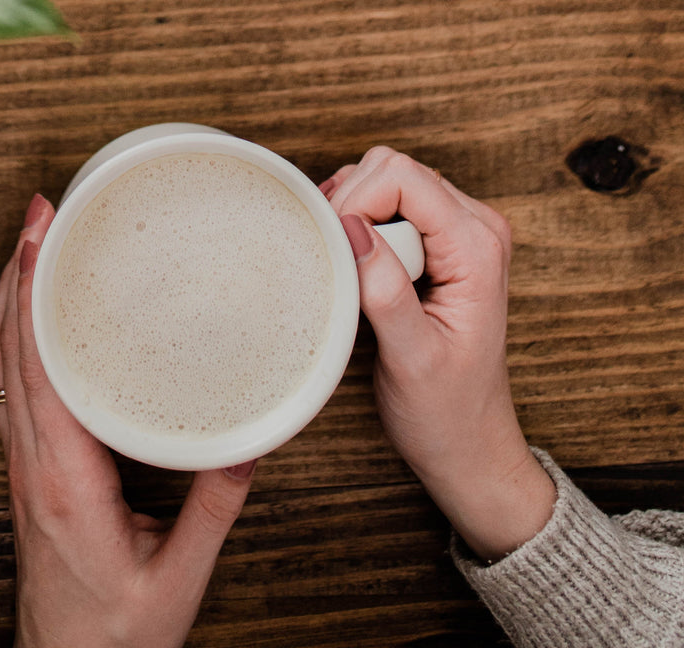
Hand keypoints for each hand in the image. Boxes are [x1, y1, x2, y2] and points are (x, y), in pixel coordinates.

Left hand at [0, 194, 255, 647]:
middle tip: (43, 214)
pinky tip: (35, 318)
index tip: (40, 239)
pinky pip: (12, 390)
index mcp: (66, 482)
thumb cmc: (113, 633)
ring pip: (2, 367)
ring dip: (12, 301)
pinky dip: (17, 339)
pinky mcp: (30, 471)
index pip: (37, 370)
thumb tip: (249, 440)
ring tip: (34, 244)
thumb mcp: (179, 575)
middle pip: (9, 352)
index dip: (32, 298)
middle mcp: (33, 465)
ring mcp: (24, 466)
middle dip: (18, 275)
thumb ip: (215, 507)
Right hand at [321, 148, 555, 560]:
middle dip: (352, 205)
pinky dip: (360, 226)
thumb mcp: (410, 357)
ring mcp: (459, 233)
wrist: (468, 440)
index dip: (355, 202)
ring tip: (346, 271)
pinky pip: (391, 206)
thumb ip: (384, 290)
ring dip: (354, 216)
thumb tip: (351, 228)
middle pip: (394, 169)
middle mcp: (476, 228)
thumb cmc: (445, 409)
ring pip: (388, 181)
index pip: (404, 177)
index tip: (330, 249)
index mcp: (477, 248)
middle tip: (334, 263)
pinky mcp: (440, 245)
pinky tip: (353, 267)